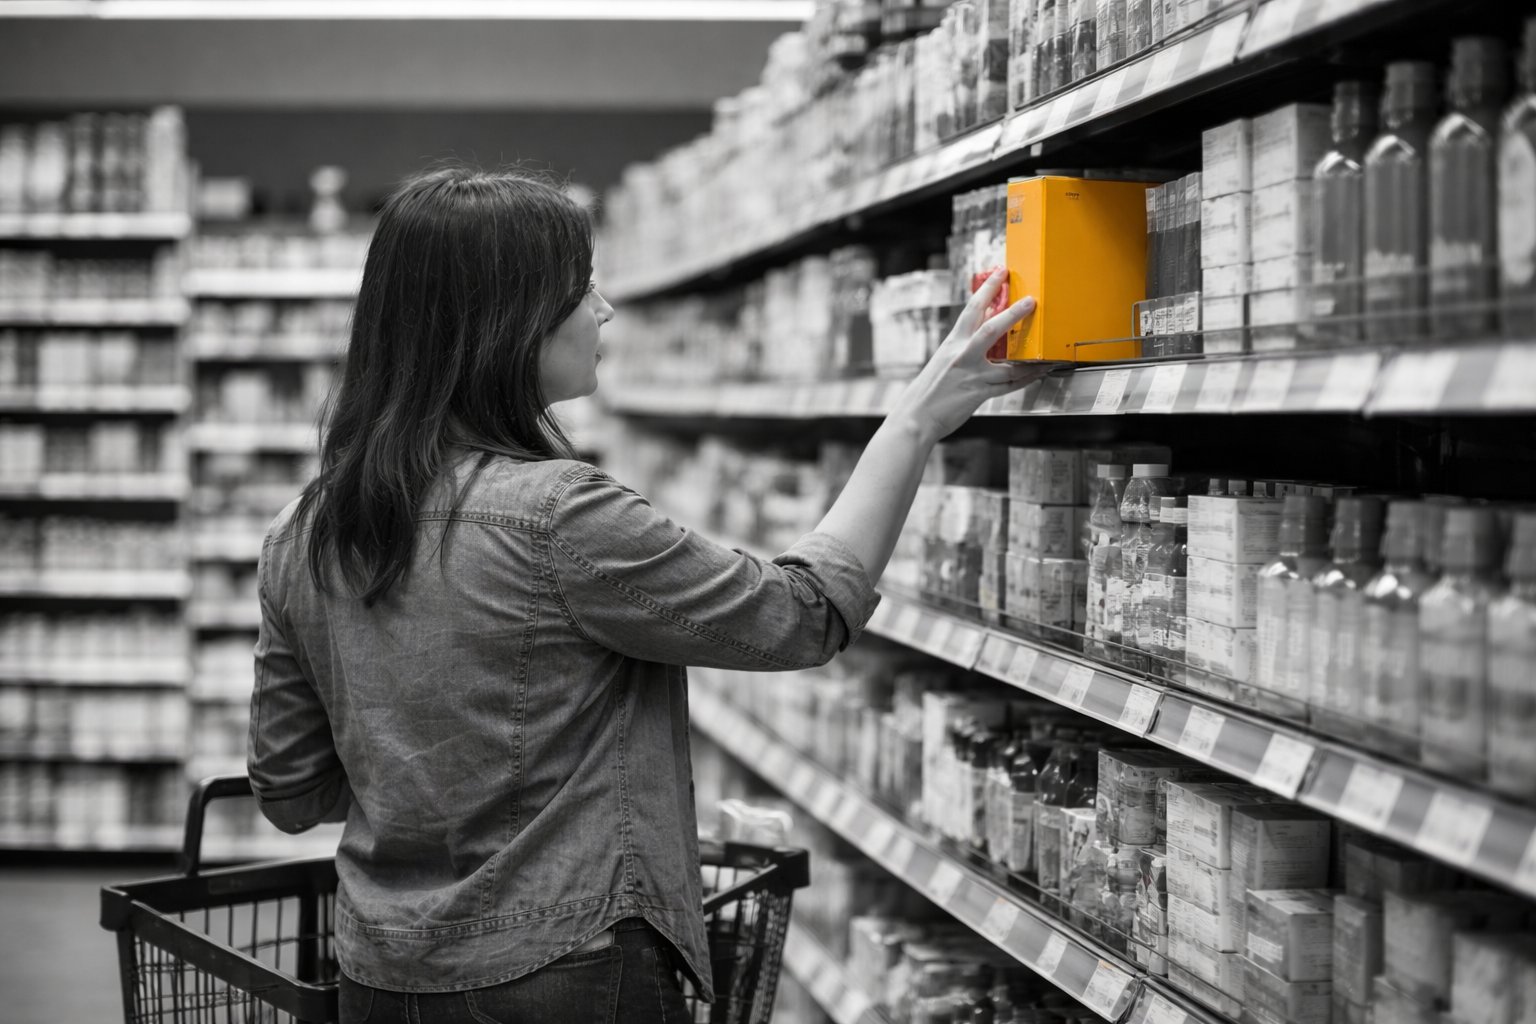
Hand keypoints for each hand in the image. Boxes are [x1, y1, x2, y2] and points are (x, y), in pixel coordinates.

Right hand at [891, 268, 1053, 444]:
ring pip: (1008, 364)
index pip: (972, 309)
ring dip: (1031, 358)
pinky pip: (1009, 386)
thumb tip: (985, 322)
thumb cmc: (929, 390)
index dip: (988, 289)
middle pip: (991, 329)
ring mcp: (971, 376)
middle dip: (1012, 313)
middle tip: (1031, 300)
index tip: (1001, 272)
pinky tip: (1038, 372)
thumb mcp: (944, 359)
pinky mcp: (978, 394)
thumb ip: (964, 343)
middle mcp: (962, 356)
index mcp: (952, 344)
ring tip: (1047, 350)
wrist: (915, 417)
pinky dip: (1026, 379)